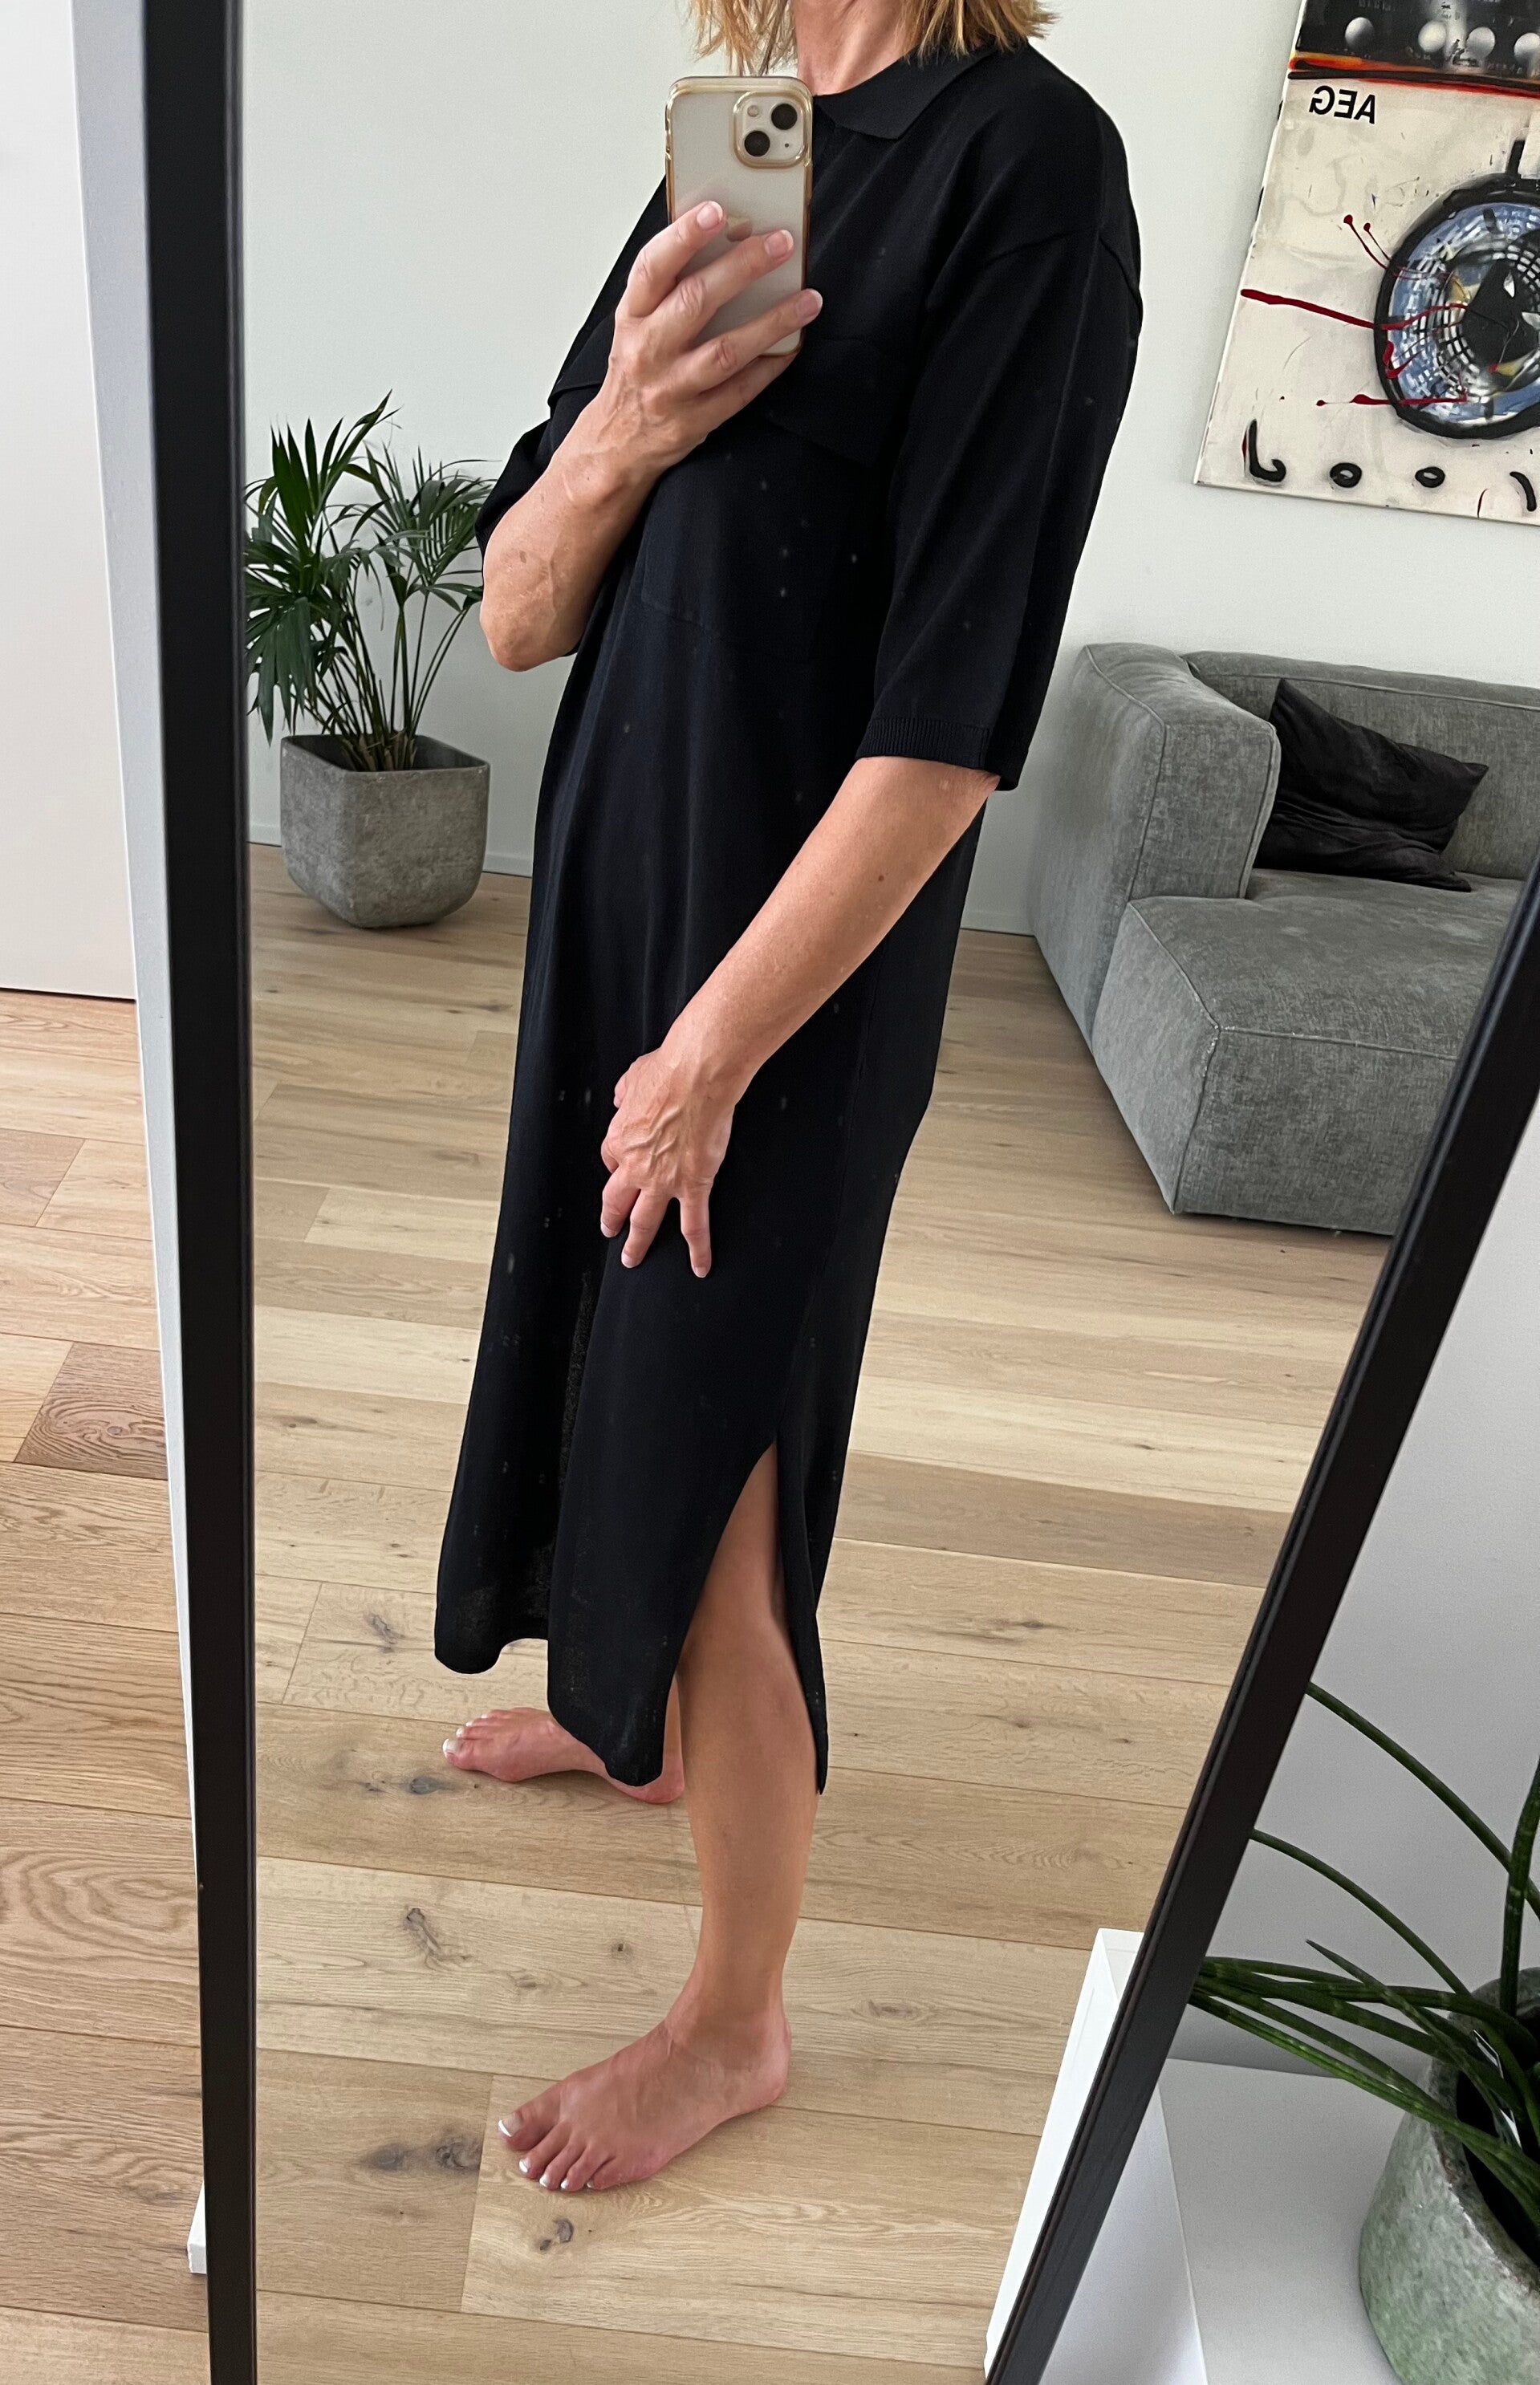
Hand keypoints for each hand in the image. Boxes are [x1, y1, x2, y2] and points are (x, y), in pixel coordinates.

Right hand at [586, 203, 822, 480]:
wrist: (616, 442)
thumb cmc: (634, 372)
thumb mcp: (637, 323)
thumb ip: (671, 287)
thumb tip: (725, 241)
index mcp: (633, 316)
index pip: (654, 267)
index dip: (684, 236)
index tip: (716, 211)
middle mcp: (648, 349)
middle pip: (696, 301)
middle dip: (743, 267)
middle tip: (781, 243)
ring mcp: (671, 387)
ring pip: (726, 350)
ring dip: (772, 321)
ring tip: (807, 300)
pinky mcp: (695, 419)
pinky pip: (741, 390)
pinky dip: (770, 365)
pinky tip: (793, 344)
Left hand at [599, 1028, 738, 1276]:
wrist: (696, 1076)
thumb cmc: (668, 1072)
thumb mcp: (633, 1078)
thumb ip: (625, 1093)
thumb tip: (621, 1097)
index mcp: (620, 1138)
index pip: (612, 1160)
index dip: (617, 1165)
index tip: (622, 1166)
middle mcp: (635, 1166)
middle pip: (617, 1200)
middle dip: (612, 1219)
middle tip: (611, 1231)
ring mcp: (663, 1181)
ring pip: (645, 1221)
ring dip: (637, 1243)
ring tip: (633, 1258)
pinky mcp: (692, 1186)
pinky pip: (694, 1225)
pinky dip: (698, 1249)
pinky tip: (699, 1265)